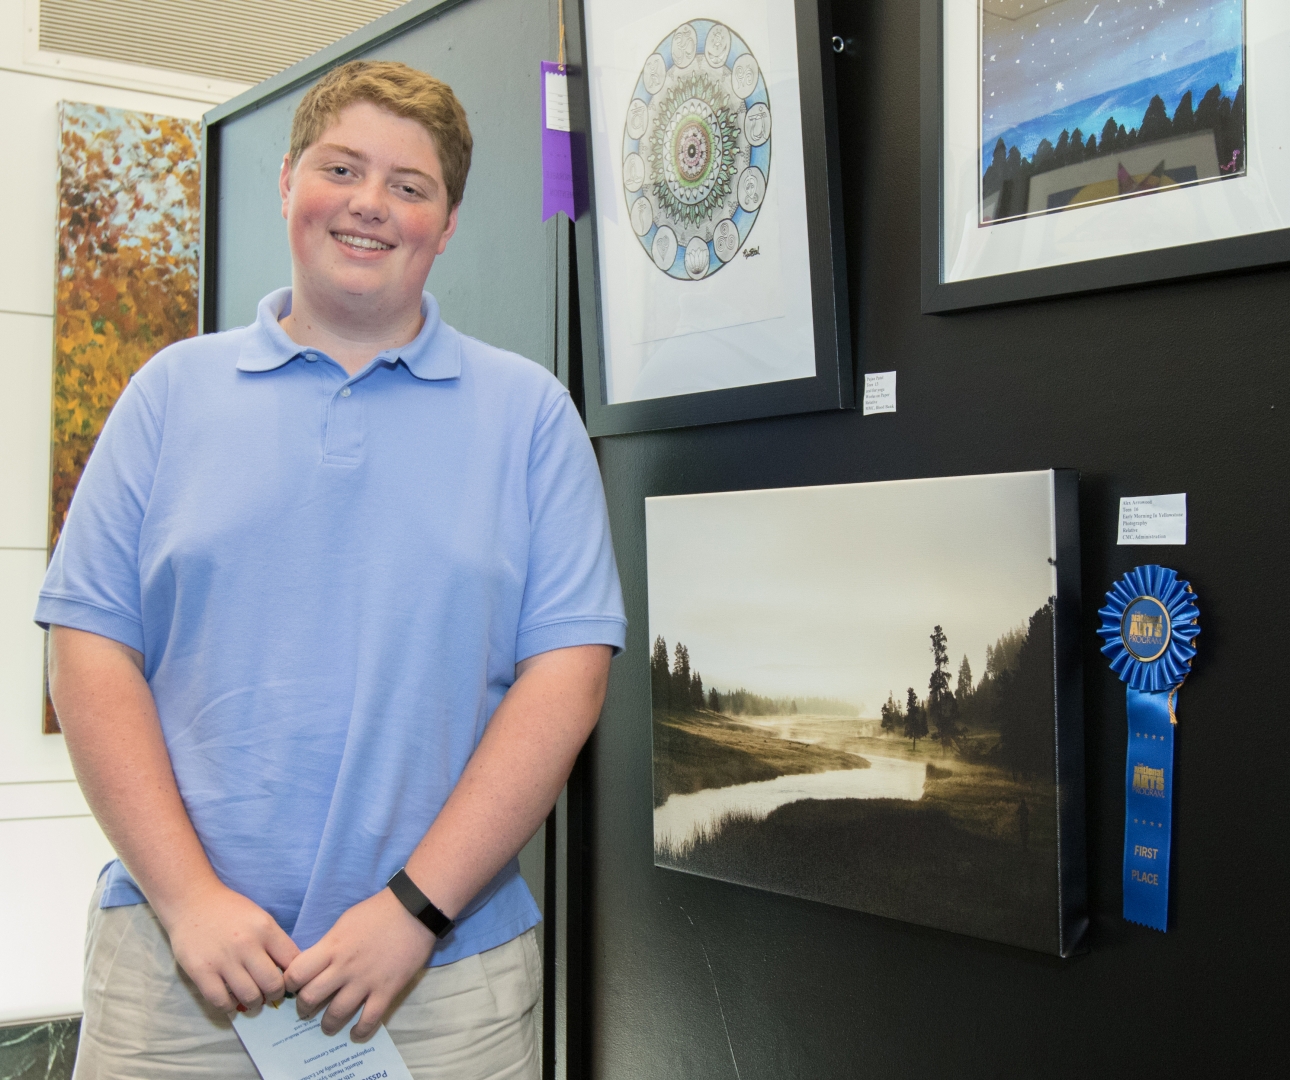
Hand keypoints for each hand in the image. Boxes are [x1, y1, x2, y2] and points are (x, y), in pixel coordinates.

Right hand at [163, 881, 299, 1011]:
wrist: (191, 901)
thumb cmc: (229, 910)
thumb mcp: (260, 918)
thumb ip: (274, 942)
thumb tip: (289, 972)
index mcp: (265, 928)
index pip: (292, 962)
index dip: (294, 976)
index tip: (289, 981)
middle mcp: (247, 944)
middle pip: (273, 985)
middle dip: (275, 994)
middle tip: (270, 994)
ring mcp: (223, 960)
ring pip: (250, 997)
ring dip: (254, 1003)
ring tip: (252, 998)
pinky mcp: (200, 972)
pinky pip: (221, 1002)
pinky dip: (230, 1006)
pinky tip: (232, 999)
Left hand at [284, 888, 434, 1037]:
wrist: (414, 910)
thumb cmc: (378, 911)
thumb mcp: (344, 922)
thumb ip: (328, 945)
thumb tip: (316, 963)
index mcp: (331, 946)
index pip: (296, 973)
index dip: (290, 983)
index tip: (295, 986)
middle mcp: (344, 967)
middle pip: (311, 997)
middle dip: (304, 1008)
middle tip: (308, 1009)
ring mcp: (366, 980)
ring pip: (336, 1014)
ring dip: (328, 1024)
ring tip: (329, 1025)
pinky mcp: (387, 990)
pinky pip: (369, 1020)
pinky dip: (359, 1031)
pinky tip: (355, 1032)